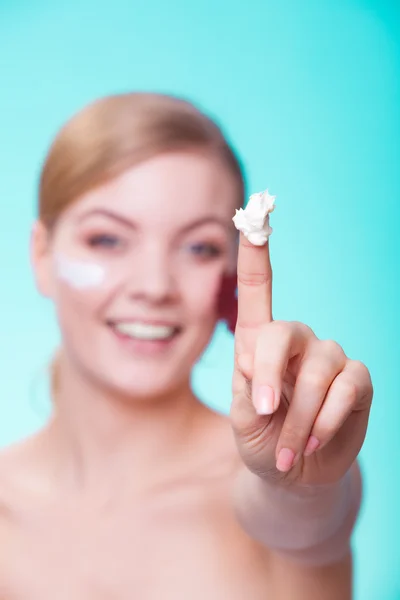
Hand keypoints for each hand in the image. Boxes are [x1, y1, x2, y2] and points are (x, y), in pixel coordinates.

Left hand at [230, 233, 372, 486]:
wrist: (295, 475)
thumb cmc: (262, 440)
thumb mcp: (243, 417)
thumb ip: (248, 385)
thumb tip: (259, 361)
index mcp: (260, 341)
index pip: (256, 288)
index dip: (254, 251)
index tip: (255, 212)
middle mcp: (297, 340)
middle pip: (283, 332)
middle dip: (269, 374)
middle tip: (263, 412)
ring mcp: (330, 358)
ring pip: (318, 370)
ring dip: (299, 416)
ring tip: (287, 449)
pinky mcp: (357, 381)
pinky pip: (347, 388)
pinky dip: (326, 420)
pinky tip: (312, 441)